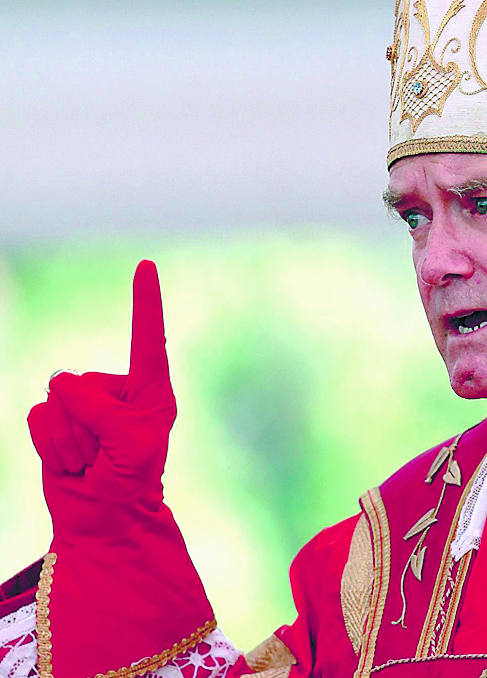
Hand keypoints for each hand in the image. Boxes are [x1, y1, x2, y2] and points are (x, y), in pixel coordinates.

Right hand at [27, 260, 175, 533]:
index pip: (148, 337)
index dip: (145, 300)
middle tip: (106, 453)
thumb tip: (60, 382)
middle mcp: (117, 389)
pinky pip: (40, 420)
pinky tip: (72, 462)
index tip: (146, 265)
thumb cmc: (132, 478)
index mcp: (150, 388)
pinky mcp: (56, 420)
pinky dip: (51, 446)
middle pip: (83, 384)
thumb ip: (99, 408)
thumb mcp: (130, 442)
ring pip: (58, 402)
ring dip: (70, 440)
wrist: (104, 517)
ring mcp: (84, 403)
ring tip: (91, 460)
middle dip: (88, 425)